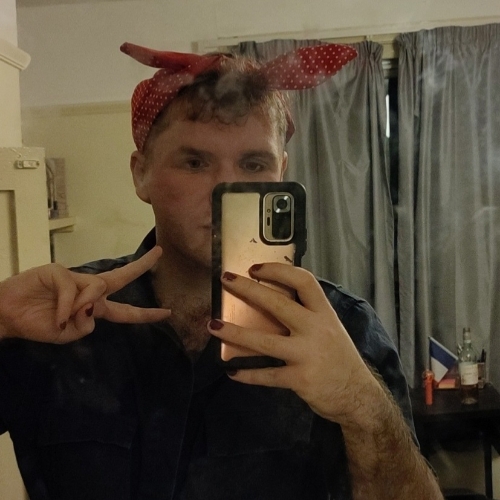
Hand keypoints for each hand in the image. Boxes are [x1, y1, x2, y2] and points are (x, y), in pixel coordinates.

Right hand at [0, 246, 169, 343]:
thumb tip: (92, 306)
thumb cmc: (39, 324)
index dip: (145, 314)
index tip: (166, 313)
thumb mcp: (68, 334)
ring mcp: (74, 278)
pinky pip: (73, 288)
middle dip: (141, 266)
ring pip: (98, 287)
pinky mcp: (58, 271)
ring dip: (84, 306)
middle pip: (120, 278)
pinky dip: (66, 305)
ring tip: (64, 318)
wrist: (8, 316)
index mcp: (94, 308)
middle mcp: (89, 291)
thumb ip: (85, 325)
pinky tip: (58, 315)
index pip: (125, 311)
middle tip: (160, 253)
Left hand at [207, 263, 377, 422]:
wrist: (357, 395)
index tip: (255, 268)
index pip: (304, 281)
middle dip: (248, 290)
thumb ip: (306, 314)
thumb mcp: (329, 328)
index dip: (278, 270)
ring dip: (235, 333)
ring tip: (213, 325)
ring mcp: (307, 354)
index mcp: (324, 313)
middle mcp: (316, 329)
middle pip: (278, 304)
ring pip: (264, 341)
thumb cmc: (338, 357)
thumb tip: (271, 299)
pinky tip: (232, 372)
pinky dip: (247, 374)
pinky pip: (266, 375)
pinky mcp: (299, 379)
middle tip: (226, 280)